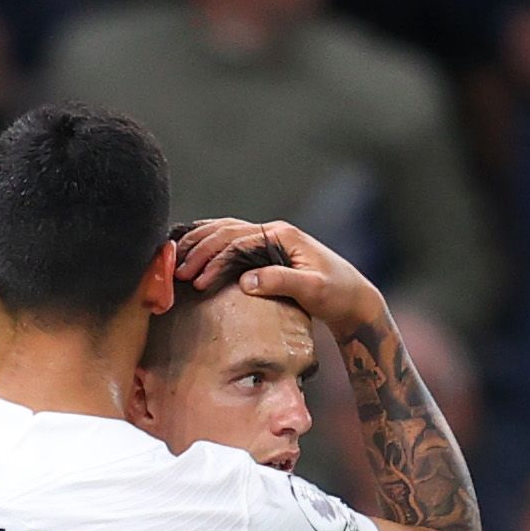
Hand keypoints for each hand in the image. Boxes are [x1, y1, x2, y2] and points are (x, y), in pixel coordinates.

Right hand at [172, 217, 386, 335]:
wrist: (352, 299)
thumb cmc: (336, 293)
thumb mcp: (312, 289)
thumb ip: (281, 281)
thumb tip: (245, 281)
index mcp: (281, 235)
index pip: (238, 241)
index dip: (215, 260)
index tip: (197, 282)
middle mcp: (273, 232)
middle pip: (226, 231)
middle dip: (200, 250)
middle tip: (178, 272)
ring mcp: (269, 241)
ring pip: (225, 233)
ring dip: (200, 246)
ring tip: (177, 262)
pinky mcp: (266, 254)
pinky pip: (232, 243)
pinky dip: (211, 247)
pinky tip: (193, 255)